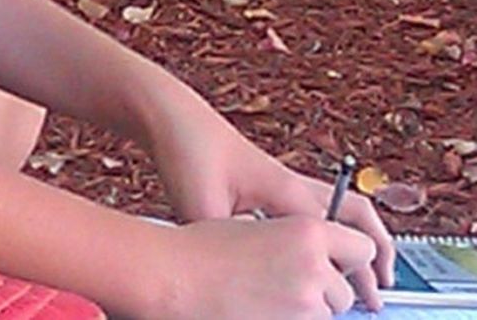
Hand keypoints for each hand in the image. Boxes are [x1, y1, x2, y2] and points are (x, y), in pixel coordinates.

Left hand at [142, 84, 394, 307]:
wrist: (170, 117)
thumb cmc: (188, 151)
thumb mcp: (202, 207)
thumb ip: (226, 246)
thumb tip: (234, 278)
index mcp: (287, 192)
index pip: (342, 237)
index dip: (359, 270)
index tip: (368, 299)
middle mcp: (291, 184)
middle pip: (355, 214)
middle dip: (374, 249)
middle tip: (381, 284)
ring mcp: (278, 180)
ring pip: (333, 209)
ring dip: (350, 238)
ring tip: (352, 271)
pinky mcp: (261, 182)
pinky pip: (307, 208)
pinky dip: (321, 230)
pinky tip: (305, 251)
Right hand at [157, 215, 379, 318]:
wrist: (174, 274)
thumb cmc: (202, 248)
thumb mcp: (256, 227)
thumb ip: (296, 243)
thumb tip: (319, 261)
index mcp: (308, 231)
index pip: (363, 248)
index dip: (349, 257)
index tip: (339, 264)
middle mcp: (314, 265)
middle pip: (344, 290)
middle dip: (324, 291)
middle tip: (287, 283)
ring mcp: (305, 302)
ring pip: (326, 314)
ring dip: (307, 310)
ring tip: (266, 297)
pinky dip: (291, 319)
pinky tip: (261, 308)